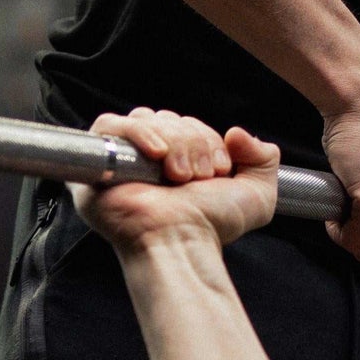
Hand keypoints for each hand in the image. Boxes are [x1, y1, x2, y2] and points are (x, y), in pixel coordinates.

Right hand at [72, 107, 279, 253]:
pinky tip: (157, 154)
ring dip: (173, 142)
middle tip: (197, 177)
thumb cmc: (213, 225)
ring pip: (148, 118)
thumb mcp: (257, 193)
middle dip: (192, 142)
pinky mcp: (96, 165)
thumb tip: (237, 133)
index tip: (218, 171)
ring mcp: (121, 160)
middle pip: (169, 118)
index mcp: (176, 161)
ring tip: (179, 176)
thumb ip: (263, 157)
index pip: (188, 124)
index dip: (208, 139)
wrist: (184, 241)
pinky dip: (140, 132)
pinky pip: (112, 125)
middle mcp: (147, 159)